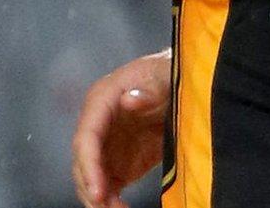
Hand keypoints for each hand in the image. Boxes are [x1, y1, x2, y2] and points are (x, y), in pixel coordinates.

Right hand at [72, 49, 171, 207]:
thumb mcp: (165, 77)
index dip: (90, 165)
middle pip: (83, 162)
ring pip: (92, 177)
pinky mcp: (119, 161)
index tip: (98, 190)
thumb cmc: (170, 75)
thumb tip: (128, 100)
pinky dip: (111, 201)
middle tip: (106, 207)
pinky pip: (108, 184)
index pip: (87, 137)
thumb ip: (149, 90)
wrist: (185, 83)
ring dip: (99, 198)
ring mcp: (107, 145)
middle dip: (92, 187)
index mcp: (102, 100)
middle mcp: (97, 124)